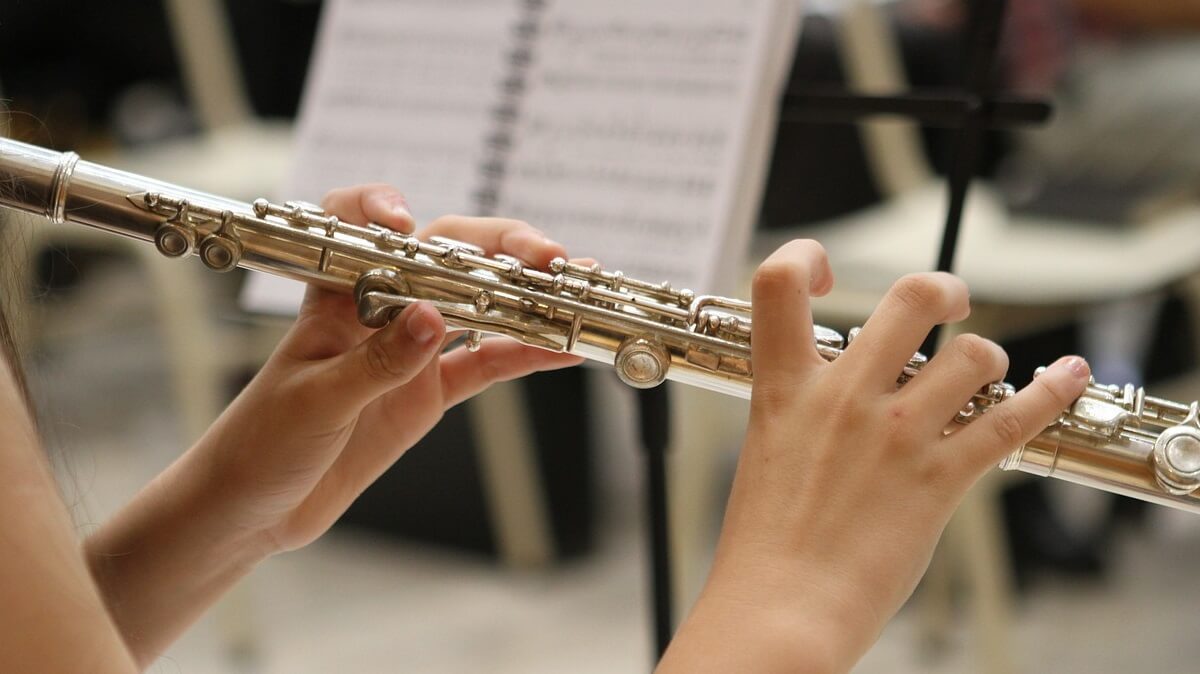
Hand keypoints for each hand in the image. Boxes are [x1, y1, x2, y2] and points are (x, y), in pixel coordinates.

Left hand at [197, 184, 581, 553]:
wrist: (253, 509)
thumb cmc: (260, 444)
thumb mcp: (316, 402)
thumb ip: (376, 362)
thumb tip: (432, 318)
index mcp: (335, 299)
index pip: (356, 228)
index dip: (382, 211)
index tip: (408, 224)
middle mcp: (378, 310)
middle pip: (445, 257)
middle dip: (498, 249)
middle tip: (546, 259)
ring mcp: (409, 350)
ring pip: (477, 306)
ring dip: (524, 297)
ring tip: (572, 292)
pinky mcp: (428, 392)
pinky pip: (485, 364)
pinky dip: (523, 355)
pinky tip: (562, 350)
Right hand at [660, 240, 1089, 672]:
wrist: (780, 607)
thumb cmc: (766, 543)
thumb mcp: (768, 451)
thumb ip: (803, 409)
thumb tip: (842, 388)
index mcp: (785, 388)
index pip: (778, 281)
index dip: (806, 257)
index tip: (828, 274)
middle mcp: (844, 397)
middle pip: (912, 297)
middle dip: (942, 289)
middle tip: (948, 302)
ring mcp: (896, 434)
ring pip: (972, 355)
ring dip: (985, 359)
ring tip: (979, 376)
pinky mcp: (938, 478)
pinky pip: (1010, 418)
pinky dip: (1049, 391)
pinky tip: (1065, 374)